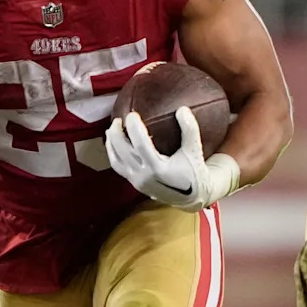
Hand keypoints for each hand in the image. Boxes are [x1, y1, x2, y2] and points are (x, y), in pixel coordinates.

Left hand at [105, 107, 238, 211]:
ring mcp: (137, 181)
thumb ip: (190, 130)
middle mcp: (144, 177)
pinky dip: (113, 153)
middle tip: (118, 119)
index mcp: (158, 169)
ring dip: (111, 143)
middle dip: (117, 134)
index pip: (141, 146)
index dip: (134, 129)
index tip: (132, 114)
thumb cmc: (194, 171)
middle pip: (122, 152)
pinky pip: (118, 167)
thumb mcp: (195, 150)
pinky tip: (114, 141)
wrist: (192, 197)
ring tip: (112, 128)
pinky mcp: (134, 183)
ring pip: (116, 161)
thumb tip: (182, 109)